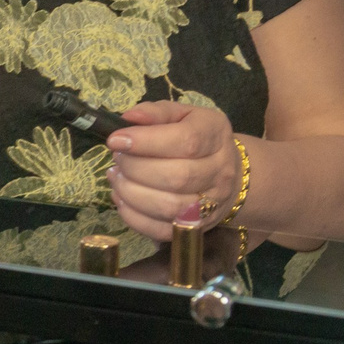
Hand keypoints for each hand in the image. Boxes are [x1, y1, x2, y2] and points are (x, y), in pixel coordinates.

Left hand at [106, 100, 241, 242]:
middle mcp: (220, 171)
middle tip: (117, 159)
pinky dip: (134, 217)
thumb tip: (128, 118)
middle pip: (177, 177)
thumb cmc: (197, 138)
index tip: (115, 140)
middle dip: (135, 168)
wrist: (228, 172)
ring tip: (116, 177)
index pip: (186, 142)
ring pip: (169, 206)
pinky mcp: (196, 228)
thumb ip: (155, 112)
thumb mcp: (181, 115)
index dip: (146, 142)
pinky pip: (162, 230)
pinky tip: (122, 199)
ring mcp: (212, 204)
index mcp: (215, 135)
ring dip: (131, 193)